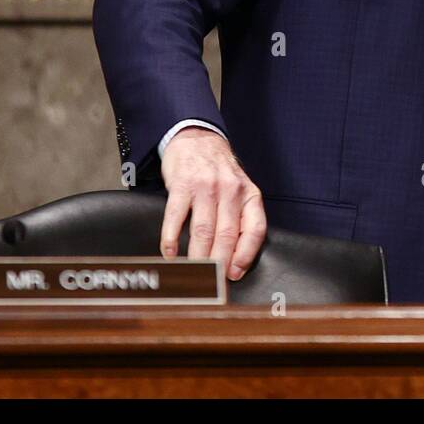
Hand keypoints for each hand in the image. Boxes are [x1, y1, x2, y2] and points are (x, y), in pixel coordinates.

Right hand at [159, 126, 265, 280]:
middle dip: (219, 264)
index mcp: (249, 195)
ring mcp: (206, 186)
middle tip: (211, 284)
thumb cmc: (220, 172)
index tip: (234, 274)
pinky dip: (171, 239)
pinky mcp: (182, 184)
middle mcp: (230, 190)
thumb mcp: (241, 190)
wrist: (197, 138)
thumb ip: (242, 219)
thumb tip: (238, 259)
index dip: (245, 255)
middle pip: (226, 234)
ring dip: (197, 257)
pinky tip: (169, 254)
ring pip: (203, 230)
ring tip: (192, 275)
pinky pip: (176, 216)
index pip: (254, 230)